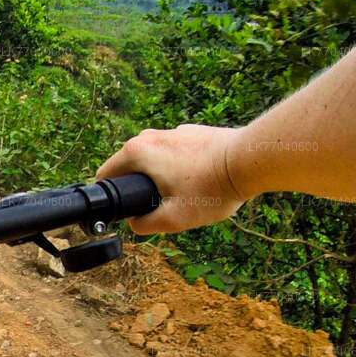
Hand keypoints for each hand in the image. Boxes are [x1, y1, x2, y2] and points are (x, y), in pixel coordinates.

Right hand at [97, 124, 247, 234]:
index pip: (105, 175)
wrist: (250, 161)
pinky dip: (180, 169)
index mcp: (136, 153)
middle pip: (129, 168)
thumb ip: (144, 225)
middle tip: (163, 207)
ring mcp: (172, 131)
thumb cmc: (211, 188)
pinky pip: (174, 155)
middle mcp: (150, 136)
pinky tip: (201, 182)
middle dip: (139, 188)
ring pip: (154, 161)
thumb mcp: (173, 219)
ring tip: (186, 195)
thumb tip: (134, 222)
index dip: (112, 197)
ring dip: (161, 179)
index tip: (128, 210)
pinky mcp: (192, 132)